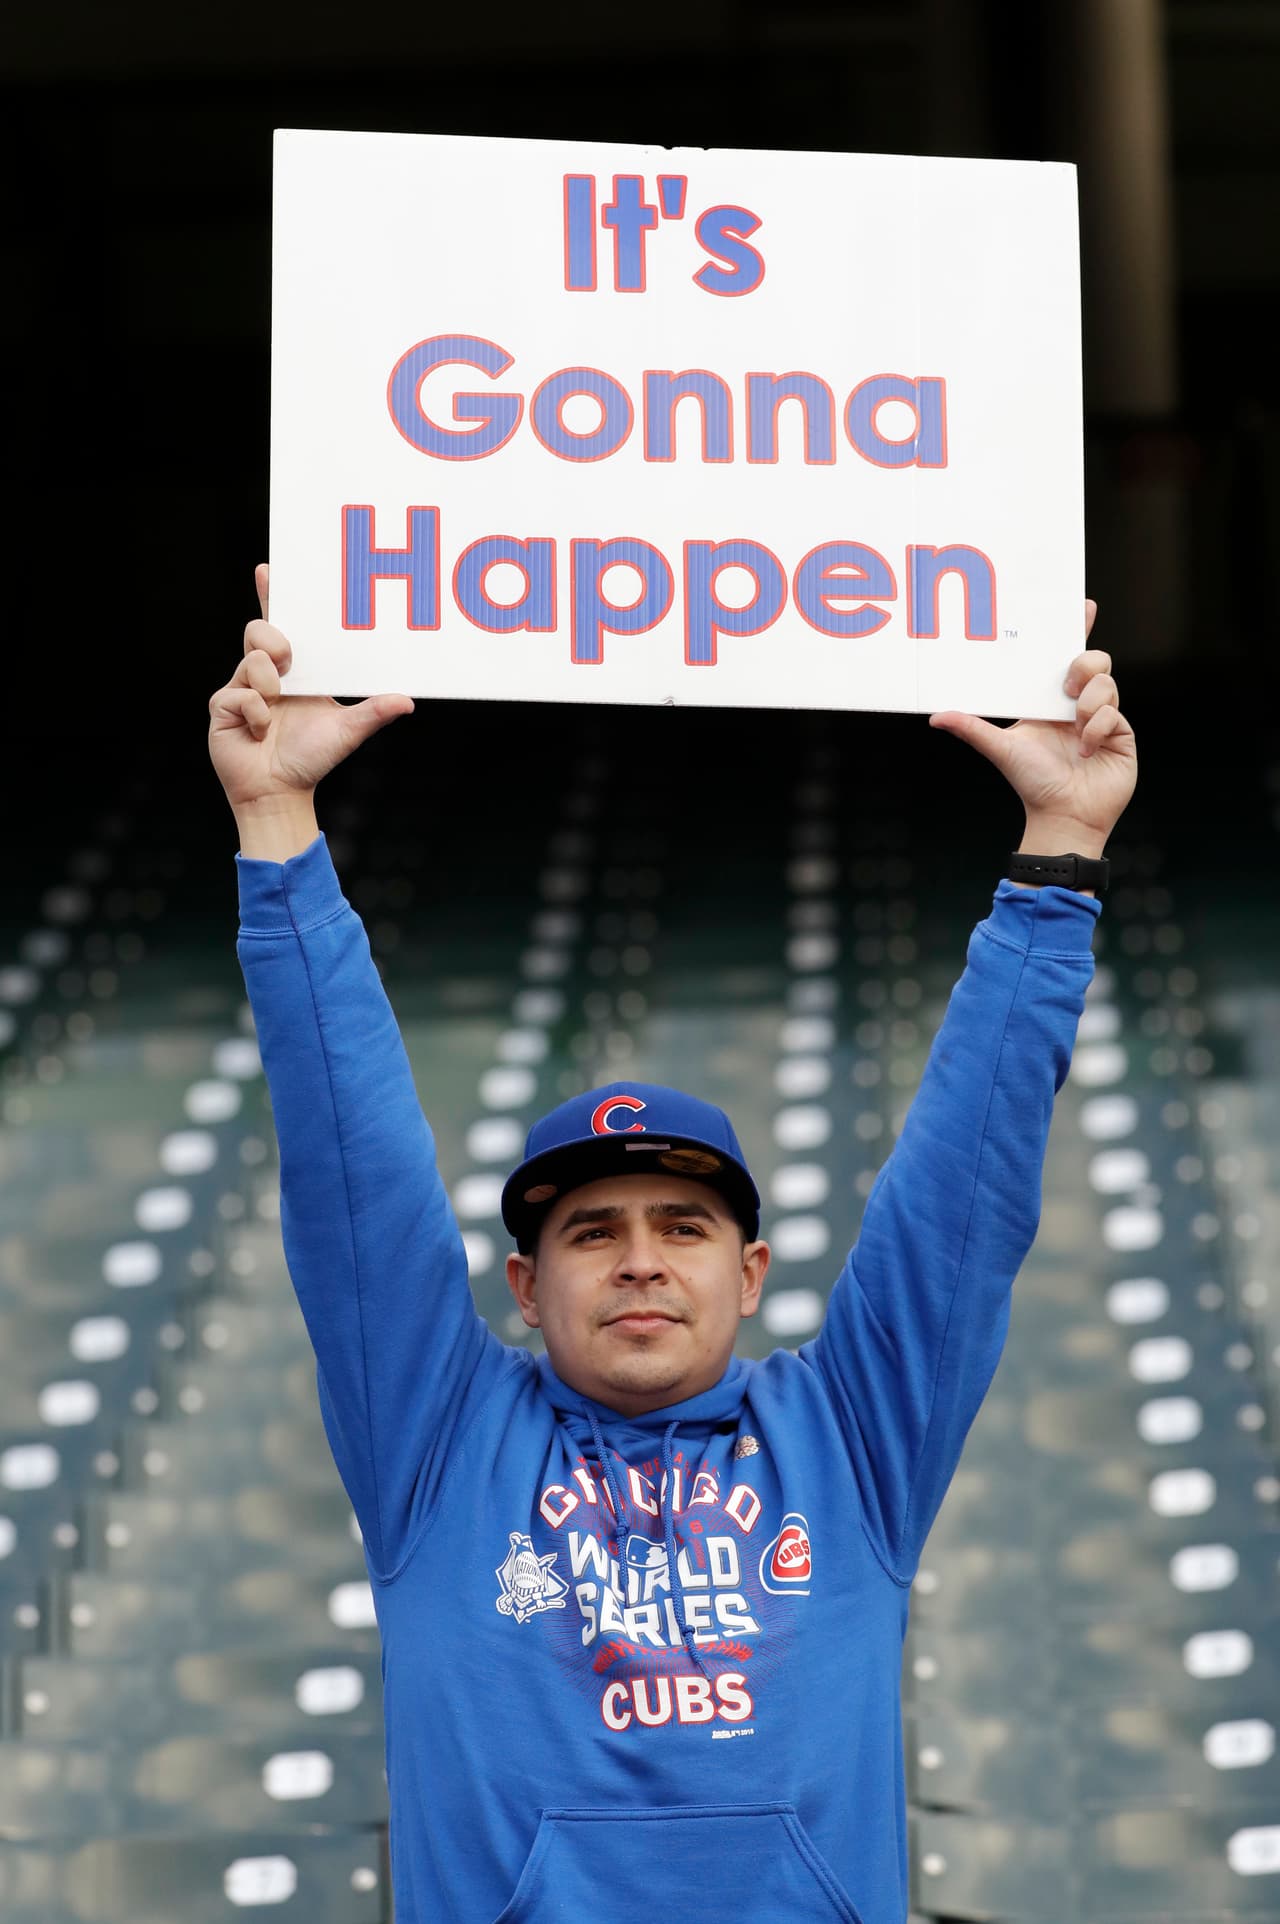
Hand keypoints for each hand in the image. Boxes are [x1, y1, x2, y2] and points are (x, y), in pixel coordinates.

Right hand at [207, 565, 414, 809]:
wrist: (279, 792)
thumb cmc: (311, 759)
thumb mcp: (348, 731)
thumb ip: (373, 712)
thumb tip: (407, 701)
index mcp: (293, 671)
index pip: (280, 625)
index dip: (272, 597)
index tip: (268, 570)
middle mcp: (265, 673)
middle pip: (259, 630)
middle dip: (274, 641)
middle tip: (288, 661)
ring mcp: (241, 688)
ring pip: (250, 660)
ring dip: (269, 685)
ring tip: (276, 710)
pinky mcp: (222, 706)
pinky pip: (239, 694)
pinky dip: (257, 714)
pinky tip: (261, 731)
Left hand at [927, 601, 1135, 856]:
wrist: (1064, 816)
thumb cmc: (1032, 783)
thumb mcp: (1000, 749)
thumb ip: (972, 729)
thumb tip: (936, 716)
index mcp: (1049, 700)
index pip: (1066, 658)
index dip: (1077, 630)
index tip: (1083, 606)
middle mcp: (1076, 704)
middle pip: (1094, 660)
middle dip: (1083, 664)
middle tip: (1065, 685)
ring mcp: (1101, 717)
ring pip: (1106, 683)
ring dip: (1087, 703)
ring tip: (1073, 728)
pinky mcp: (1120, 733)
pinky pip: (1113, 713)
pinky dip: (1097, 729)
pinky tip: (1085, 750)